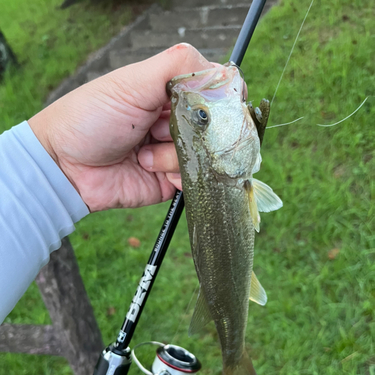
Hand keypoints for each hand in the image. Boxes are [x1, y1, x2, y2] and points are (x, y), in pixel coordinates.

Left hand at [28, 44, 213, 211]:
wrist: (66, 167)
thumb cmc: (91, 118)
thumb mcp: (132, 82)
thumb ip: (176, 67)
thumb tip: (223, 73)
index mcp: (167, 93)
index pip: (210, 91)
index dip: (214, 99)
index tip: (206, 106)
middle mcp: (173, 121)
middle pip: (212, 126)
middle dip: (189, 129)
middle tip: (156, 128)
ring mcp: (172, 152)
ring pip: (203, 154)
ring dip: (171, 154)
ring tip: (142, 154)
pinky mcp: (168, 180)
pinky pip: (192, 180)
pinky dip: (175, 175)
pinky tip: (149, 170)